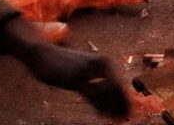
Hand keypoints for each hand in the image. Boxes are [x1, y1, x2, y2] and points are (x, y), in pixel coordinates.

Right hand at [0, 17, 129, 117]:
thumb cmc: (68, 64)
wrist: (45, 55)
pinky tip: (100, 114)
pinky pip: (91, 95)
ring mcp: (87, 71)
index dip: (126, 99)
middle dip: (121, 105)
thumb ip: (100, 79)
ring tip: (114, 118)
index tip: (128, 111)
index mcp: (104, 61)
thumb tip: (113, 95)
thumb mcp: (86, 68)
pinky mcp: (76, 79)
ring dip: (111, 108)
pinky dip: (98, 106)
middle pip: (116, 89)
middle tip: (124, 118)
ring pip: (105, 93)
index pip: (120, 83)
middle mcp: (99, 64)